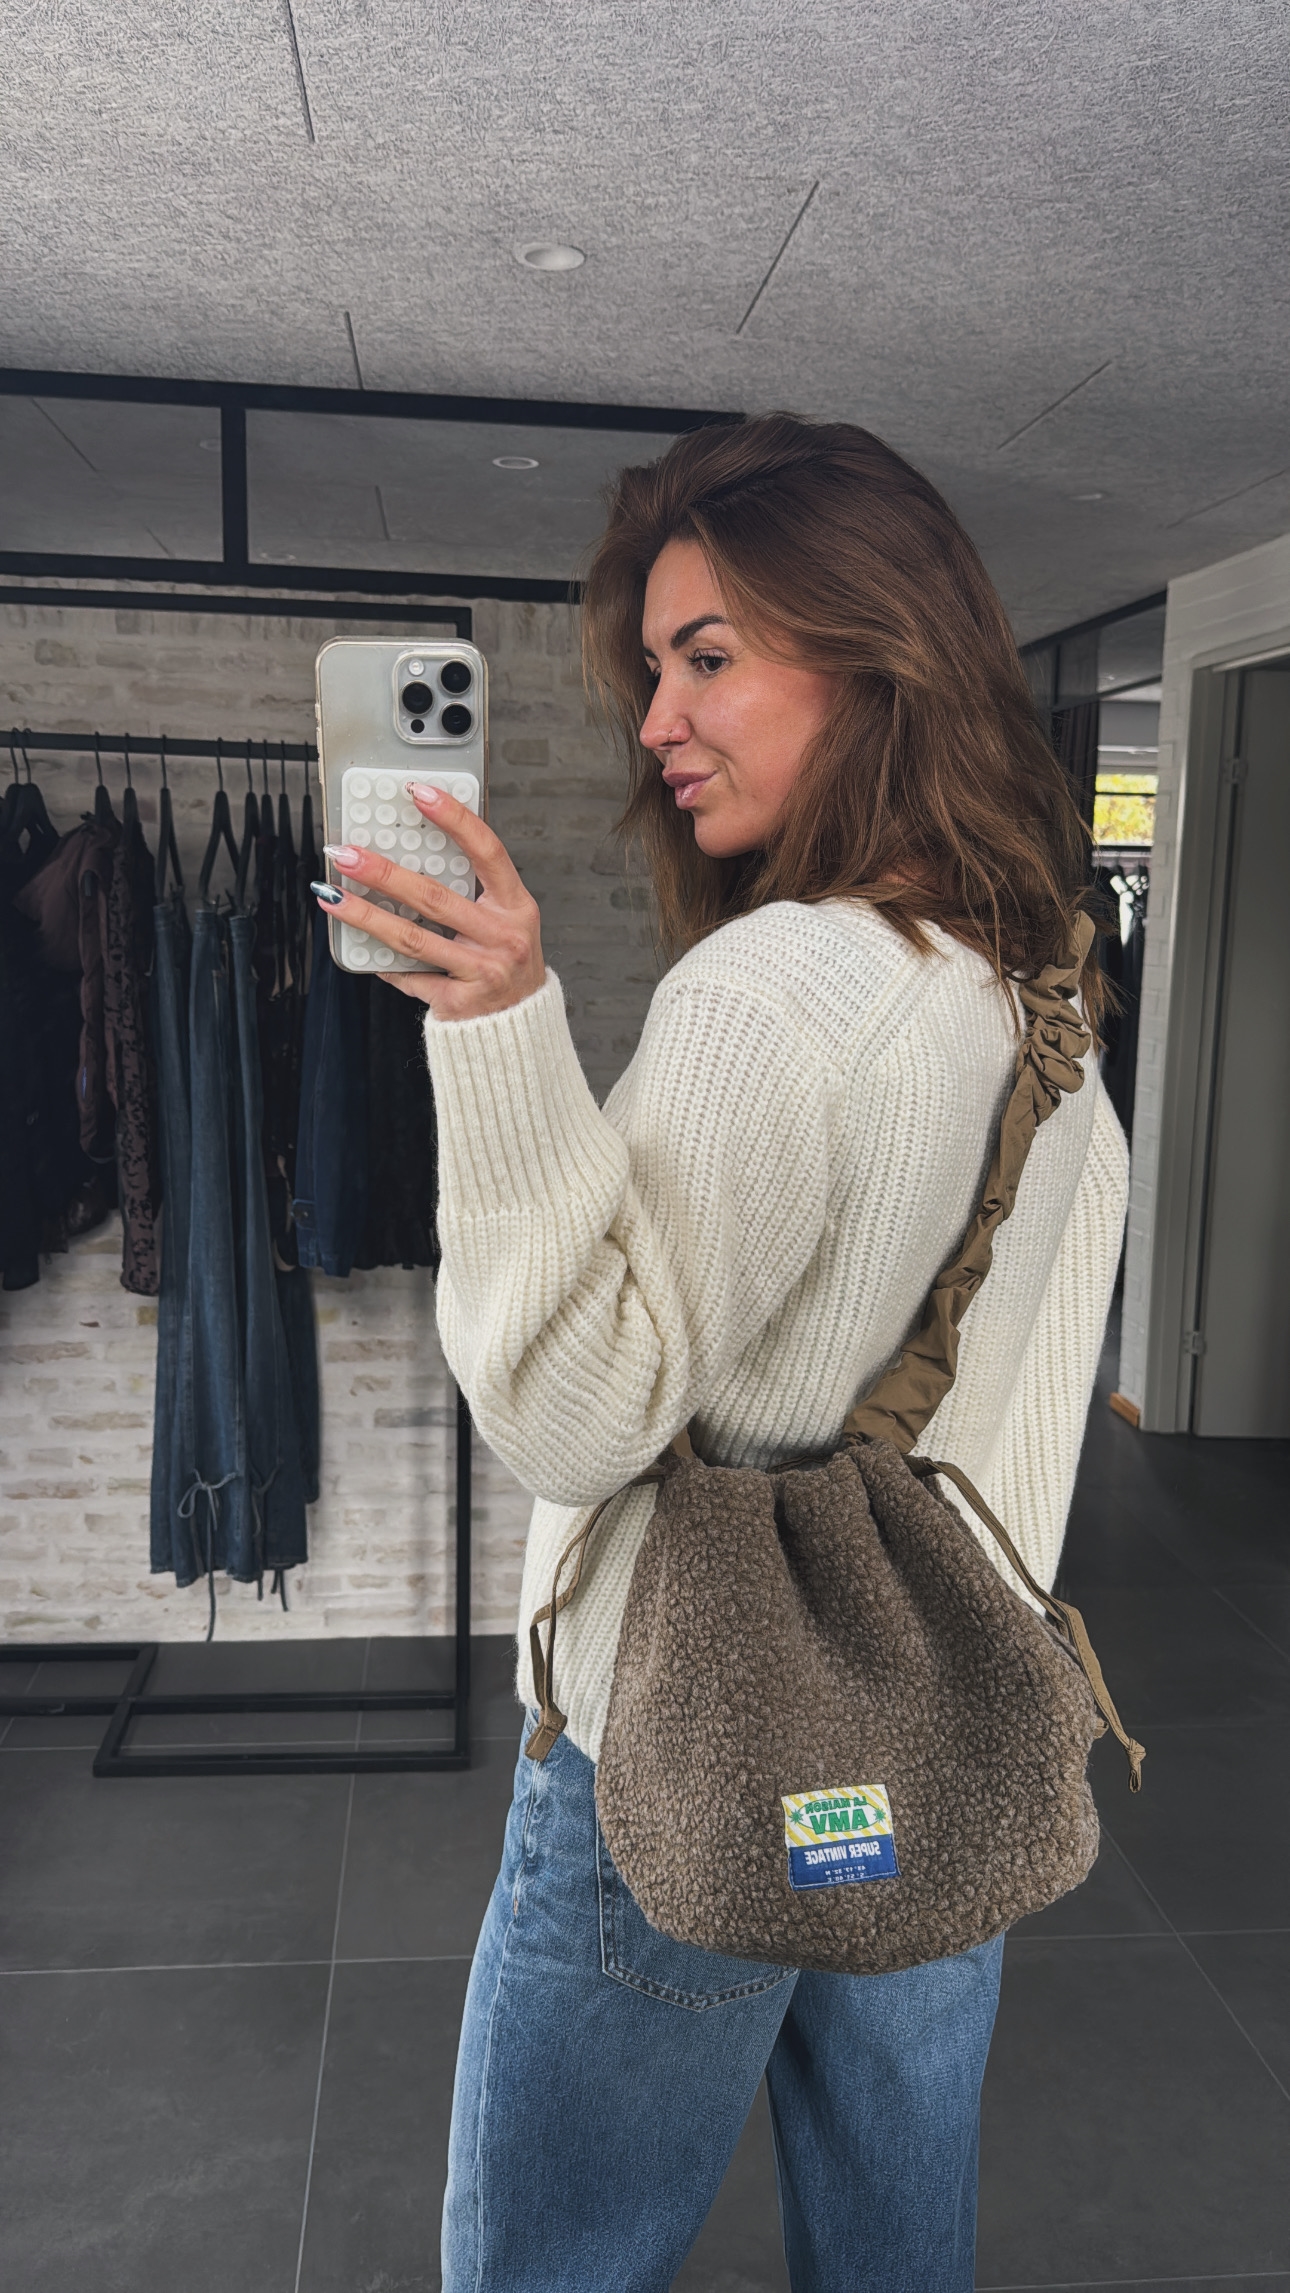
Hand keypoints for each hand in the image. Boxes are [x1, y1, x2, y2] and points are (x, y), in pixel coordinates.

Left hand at [314, 782, 545, 1018]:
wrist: (520, 1025)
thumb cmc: (507, 964)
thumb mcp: (506, 920)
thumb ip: (472, 890)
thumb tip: (414, 854)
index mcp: (516, 907)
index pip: (487, 851)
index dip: (454, 819)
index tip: (420, 793)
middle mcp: (503, 938)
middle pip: (434, 897)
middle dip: (383, 872)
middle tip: (346, 854)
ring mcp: (481, 972)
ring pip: (412, 938)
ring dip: (365, 915)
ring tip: (332, 895)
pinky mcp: (458, 1002)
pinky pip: (410, 977)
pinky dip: (382, 962)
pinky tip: (357, 945)